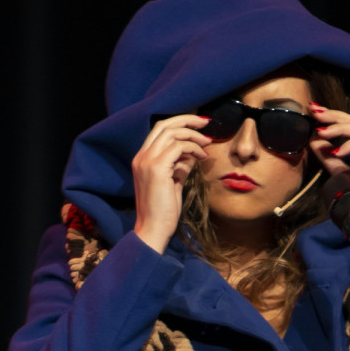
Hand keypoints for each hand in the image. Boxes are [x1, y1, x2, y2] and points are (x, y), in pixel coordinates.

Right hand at [131, 115, 210, 252]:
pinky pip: (178, 147)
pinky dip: (193, 148)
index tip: (198, 126)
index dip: (179, 124)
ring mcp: (147, 161)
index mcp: (142, 159)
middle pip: (164, 124)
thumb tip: (193, 154)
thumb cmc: (163, 212)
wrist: (153, 230)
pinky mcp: (156, 168)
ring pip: (172, 132)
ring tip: (208, 143)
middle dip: (187, 120)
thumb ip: (180, 166)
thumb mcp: (173, 184)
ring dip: (193, 135)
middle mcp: (141, 157)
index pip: (159, 131)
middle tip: (206, 122)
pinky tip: (202, 157)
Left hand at [310, 104, 349, 233]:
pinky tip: (338, 151)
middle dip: (333, 116)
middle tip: (315, 113)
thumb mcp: (344, 175)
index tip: (313, 111)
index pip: (349, 124)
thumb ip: (331, 160)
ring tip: (322, 132)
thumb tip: (314, 141)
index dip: (332, 116)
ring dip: (339, 129)